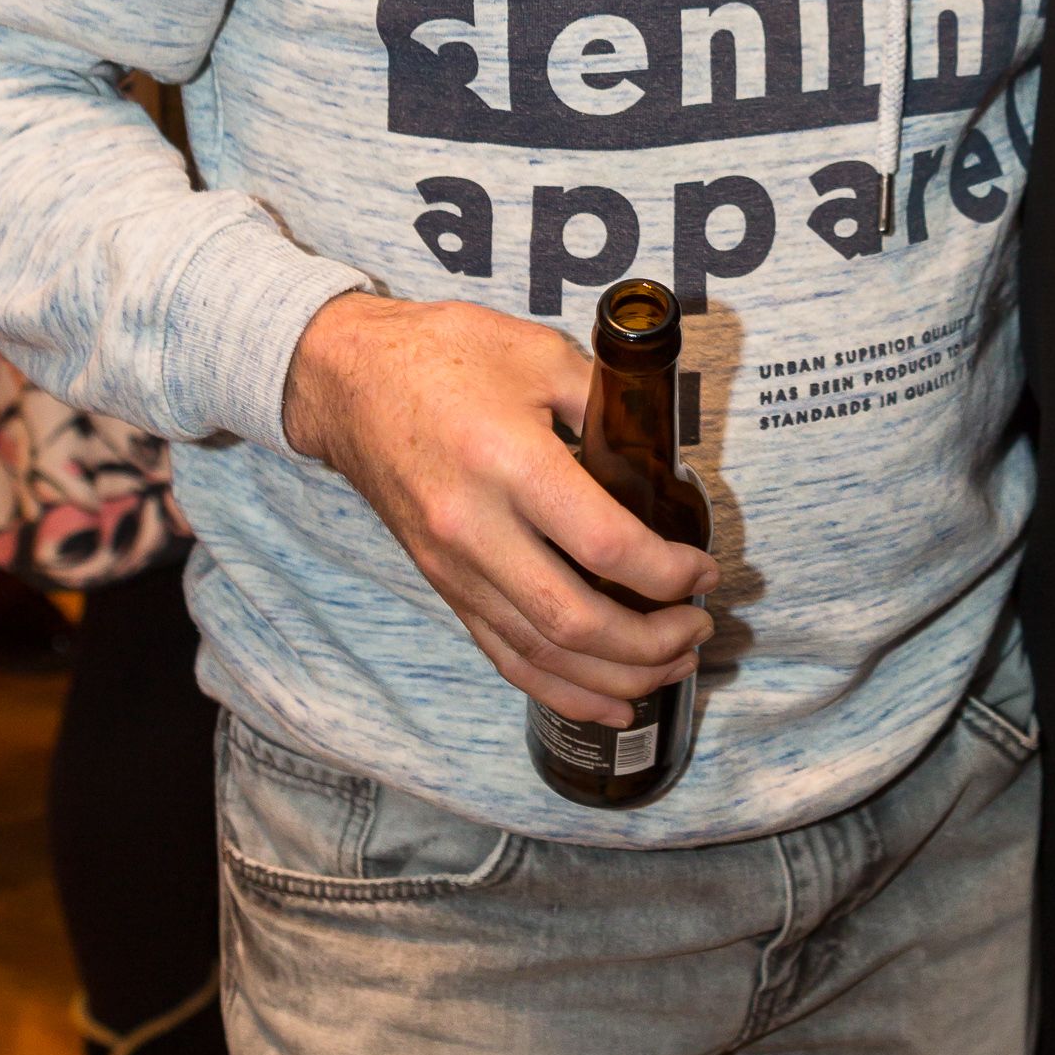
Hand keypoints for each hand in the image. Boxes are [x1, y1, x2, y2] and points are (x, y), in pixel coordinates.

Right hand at [282, 292, 716, 723]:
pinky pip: (504, 655)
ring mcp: (452, 566)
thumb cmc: (447, 355)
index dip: (668, 572)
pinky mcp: (442, 584)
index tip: (705, 570)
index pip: (604, 545)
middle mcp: (476, 528)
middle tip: (698, 630)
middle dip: (651, 642)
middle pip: (573, 621)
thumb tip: (666, 453)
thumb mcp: (541, 353)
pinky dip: (561, 688)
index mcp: (510, 463)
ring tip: (673, 667)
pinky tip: (611, 700)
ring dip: (616, 674)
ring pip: (541, 653)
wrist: (349, 378)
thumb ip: (608, 403)